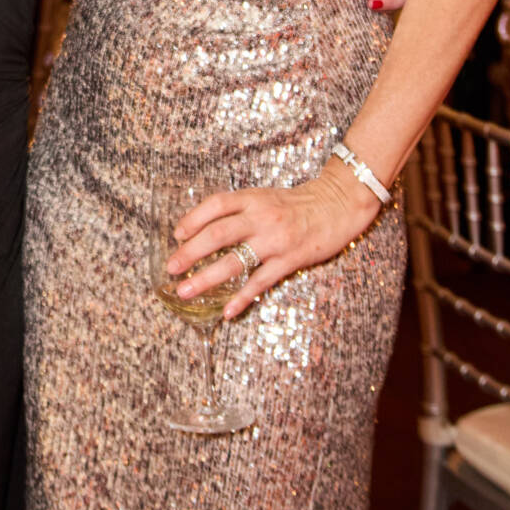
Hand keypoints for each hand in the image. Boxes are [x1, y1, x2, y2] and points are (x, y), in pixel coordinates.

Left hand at [165, 167, 380, 321]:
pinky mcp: (290, 260)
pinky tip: (227, 311)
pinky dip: (242, 298)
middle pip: (217, 234)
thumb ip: (240, 210)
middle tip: (171, 268)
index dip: (192, 219)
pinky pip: (261, 281)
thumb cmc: (297, 203)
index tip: (176, 234)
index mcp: (252, 198)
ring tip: (185, 291)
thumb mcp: (265, 197)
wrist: (338, 205)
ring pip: (234, 261)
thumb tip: (205, 229)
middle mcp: (261, 217)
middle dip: (190, 252)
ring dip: (206, 278)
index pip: (215, 205)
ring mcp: (275, 240)